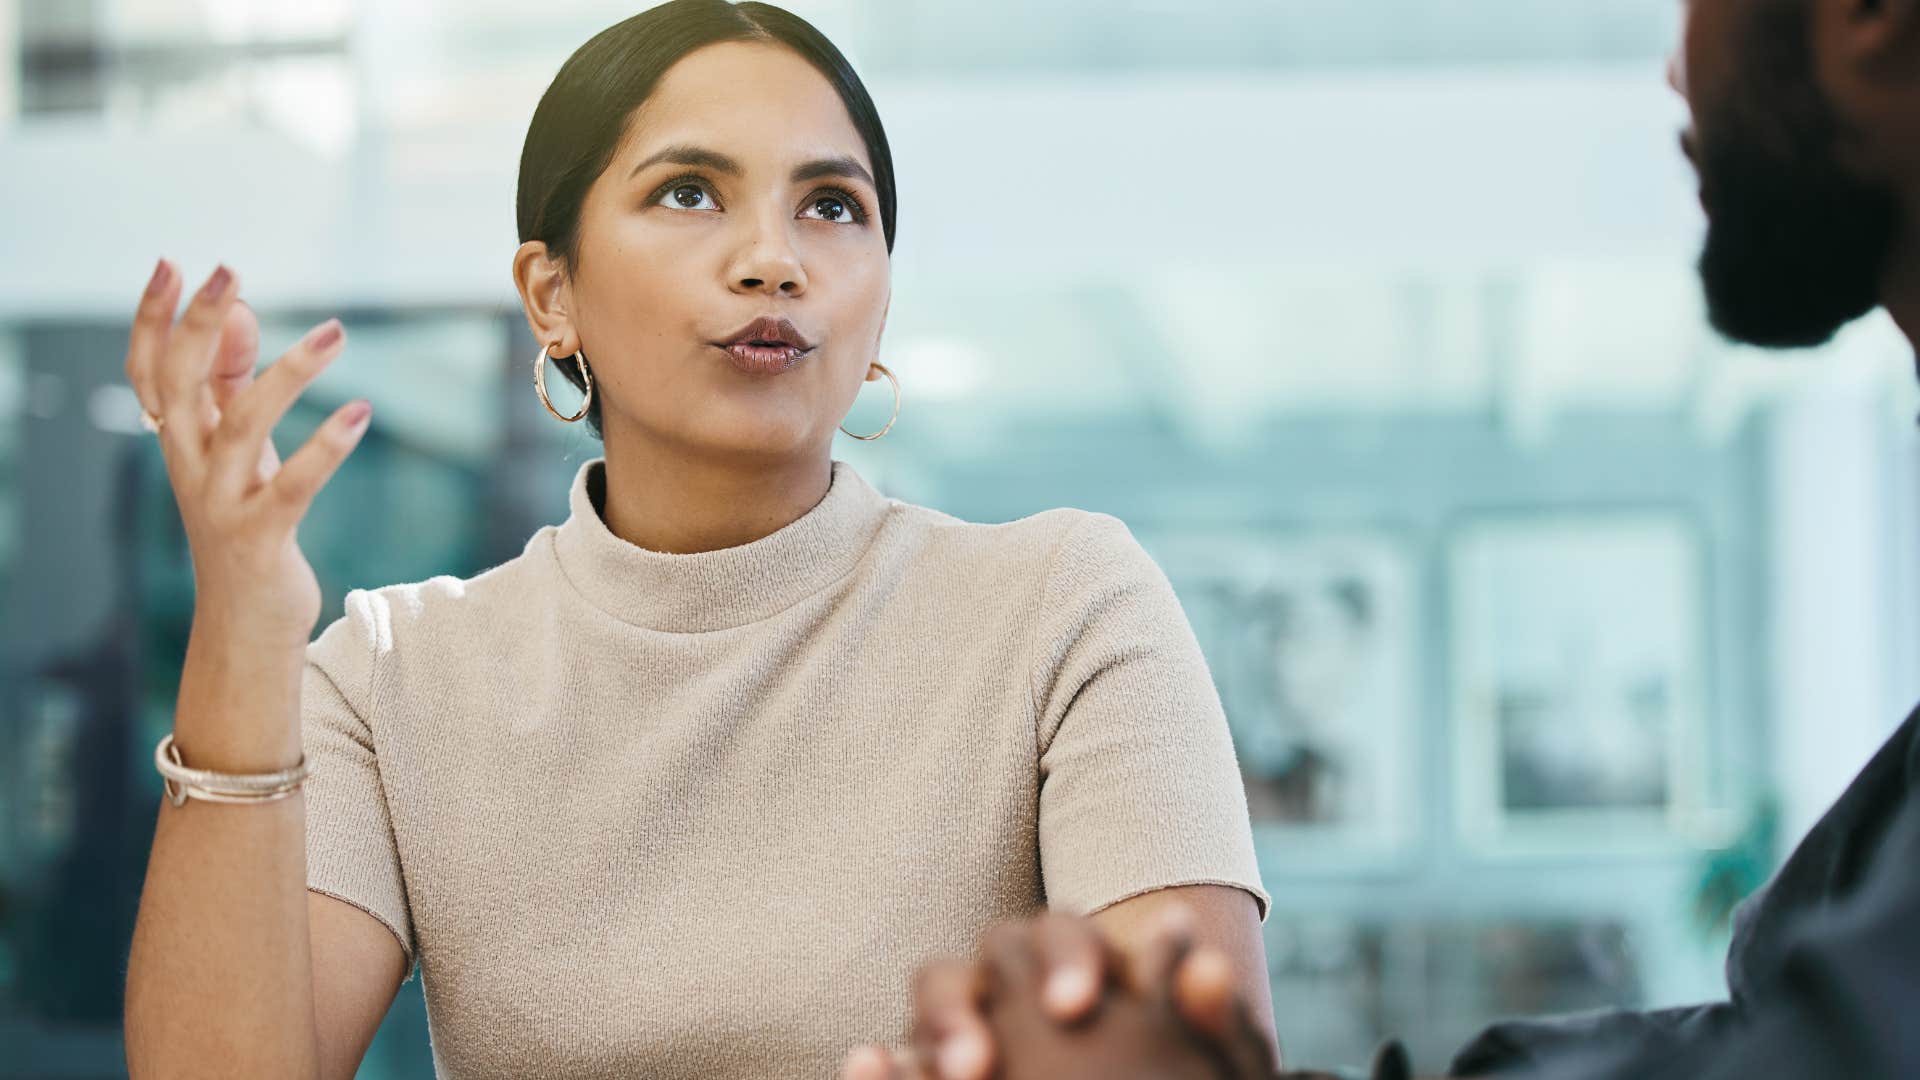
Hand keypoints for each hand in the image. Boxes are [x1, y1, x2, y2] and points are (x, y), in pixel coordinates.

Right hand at [124, 260, 370, 647]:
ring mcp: (221, 503)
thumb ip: (234, 382)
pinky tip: (360, 413)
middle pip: (181, 385)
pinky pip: (292, 486)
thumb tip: (240, 309)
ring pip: (241, 427)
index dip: (153, 319)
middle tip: (227, 271)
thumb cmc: (246, 521)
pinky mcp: (261, 536)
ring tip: (336, 332)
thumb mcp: (238, 449)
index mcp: (179, 441)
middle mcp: (189, 466)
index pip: (150, 371)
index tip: (172, 264)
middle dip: (200, 325)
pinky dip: (326, 447)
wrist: (245, 622)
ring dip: (288, 373)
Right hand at [842, 910, 1278, 1079]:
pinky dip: (883, 1062)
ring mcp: (970, 1009)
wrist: (1118, 1074)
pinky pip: (899, 1052)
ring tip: (963, 1073)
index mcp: (1081, 956)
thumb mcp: (1197, 1051)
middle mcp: (1018, 969)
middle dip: (996, 992)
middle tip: (997, 1053)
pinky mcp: (932, 1054)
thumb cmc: (1167, 1066)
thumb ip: (1200, 1013)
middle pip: (994, 950)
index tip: (1076, 1006)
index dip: (1067, 961)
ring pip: (938, 986)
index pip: (1065, 933)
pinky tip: (867, 1068)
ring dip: (941, 1022)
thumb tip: (1212, 969)